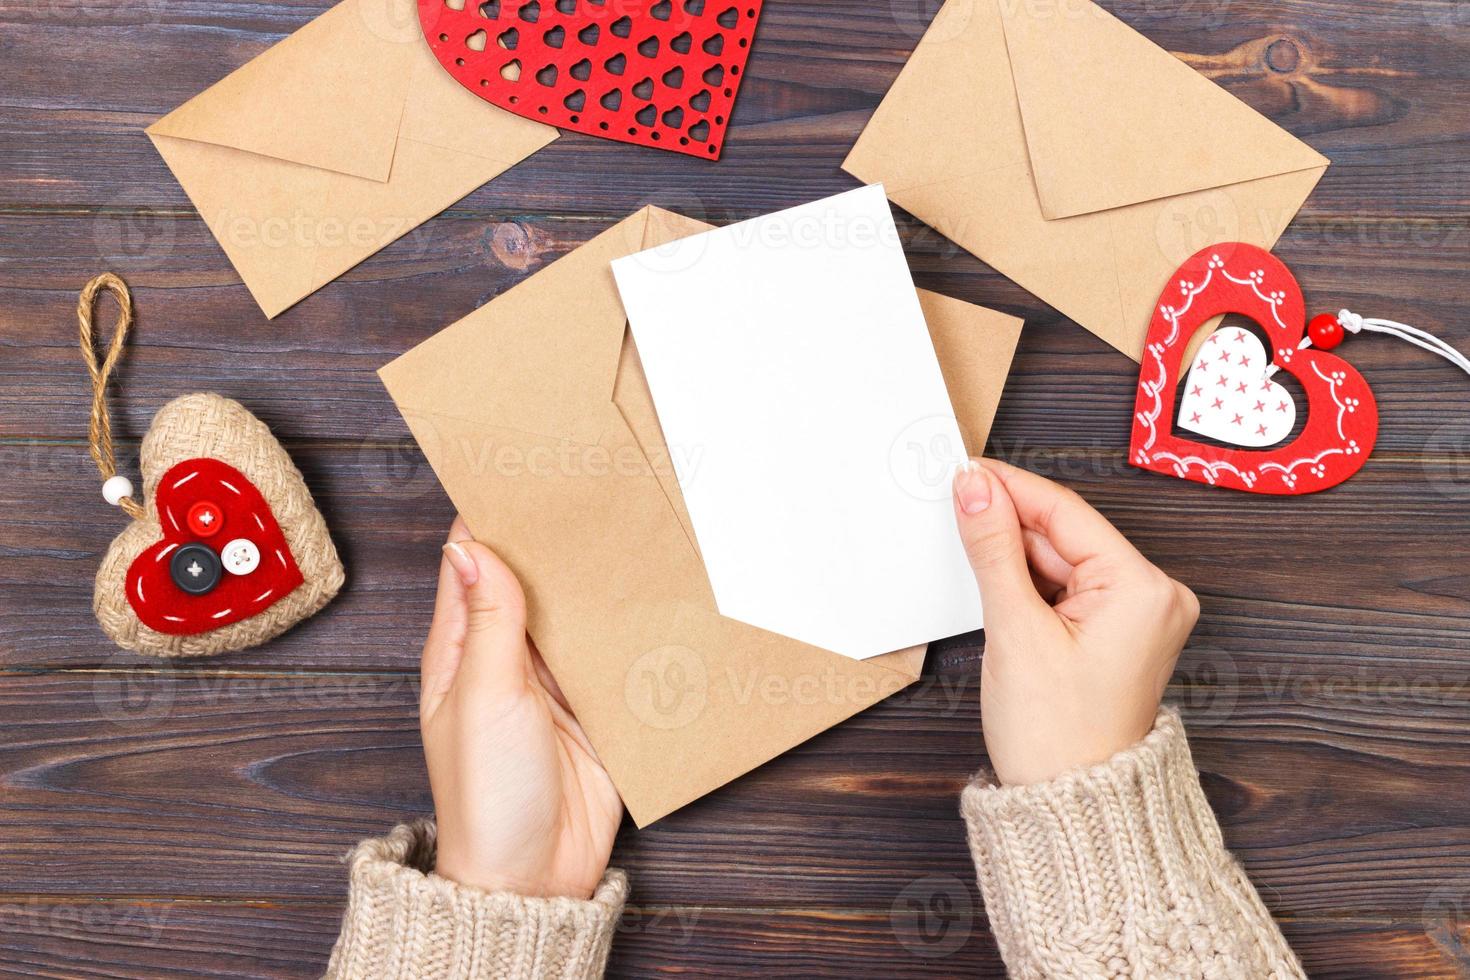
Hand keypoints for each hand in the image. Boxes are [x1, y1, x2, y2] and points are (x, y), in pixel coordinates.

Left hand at [422, 517, 622, 898]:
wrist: (536, 877)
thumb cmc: (487, 797)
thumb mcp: (485, 696)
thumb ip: (489, 622)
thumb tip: (472, 545)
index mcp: (462, 649)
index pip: (472, 564)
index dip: (492, 517)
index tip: (521, 473)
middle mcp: (507, 659)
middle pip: (532, 582)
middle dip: (556, 541)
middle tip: (591, 490)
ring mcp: (553, 683)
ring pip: (578, 612)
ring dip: (598, 582)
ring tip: (628, 530)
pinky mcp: (596, 707)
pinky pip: (615, 654)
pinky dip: (631, 629)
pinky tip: (654, 598)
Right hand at [953, 459, 1198, 786]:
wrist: (1072, 807)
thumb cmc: (1057, 735)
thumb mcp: (1015, 629)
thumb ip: (993, 549)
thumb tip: (975, 489)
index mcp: (1144, 589)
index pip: (1066, 514)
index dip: (1010, 488)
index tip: (966, 470)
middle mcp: (1153, 597)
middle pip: (1065, 536)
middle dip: (1008, 522)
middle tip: (953, 501)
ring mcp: (1138, 618)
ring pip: (1061, 562)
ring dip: (1014, 554)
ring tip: (967, 543)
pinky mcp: (1116, 636)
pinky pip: (1067, 590)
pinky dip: (1028, 583)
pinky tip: (993, 577)